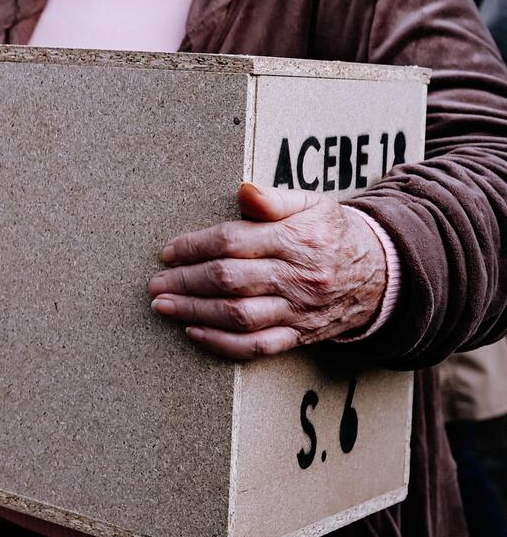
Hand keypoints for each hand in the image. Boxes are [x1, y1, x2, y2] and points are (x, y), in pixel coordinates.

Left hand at [148, 182, 388, 359]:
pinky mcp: (300, 334)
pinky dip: (222, 343)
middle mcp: (296, 276)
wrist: (383, 274)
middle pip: (229, 280)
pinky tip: (194, 332)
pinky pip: (257, 346)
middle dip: (185, 282)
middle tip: (154, 283)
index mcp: (296, 239)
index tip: (169, 251)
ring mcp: (298, 309)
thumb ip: (275, 199)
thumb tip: (244, 190)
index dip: (195, 247)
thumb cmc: (334, 233)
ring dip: (194, 312)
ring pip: (238, 316)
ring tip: (163, 306)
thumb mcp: (313, 204)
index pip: (233, 242)